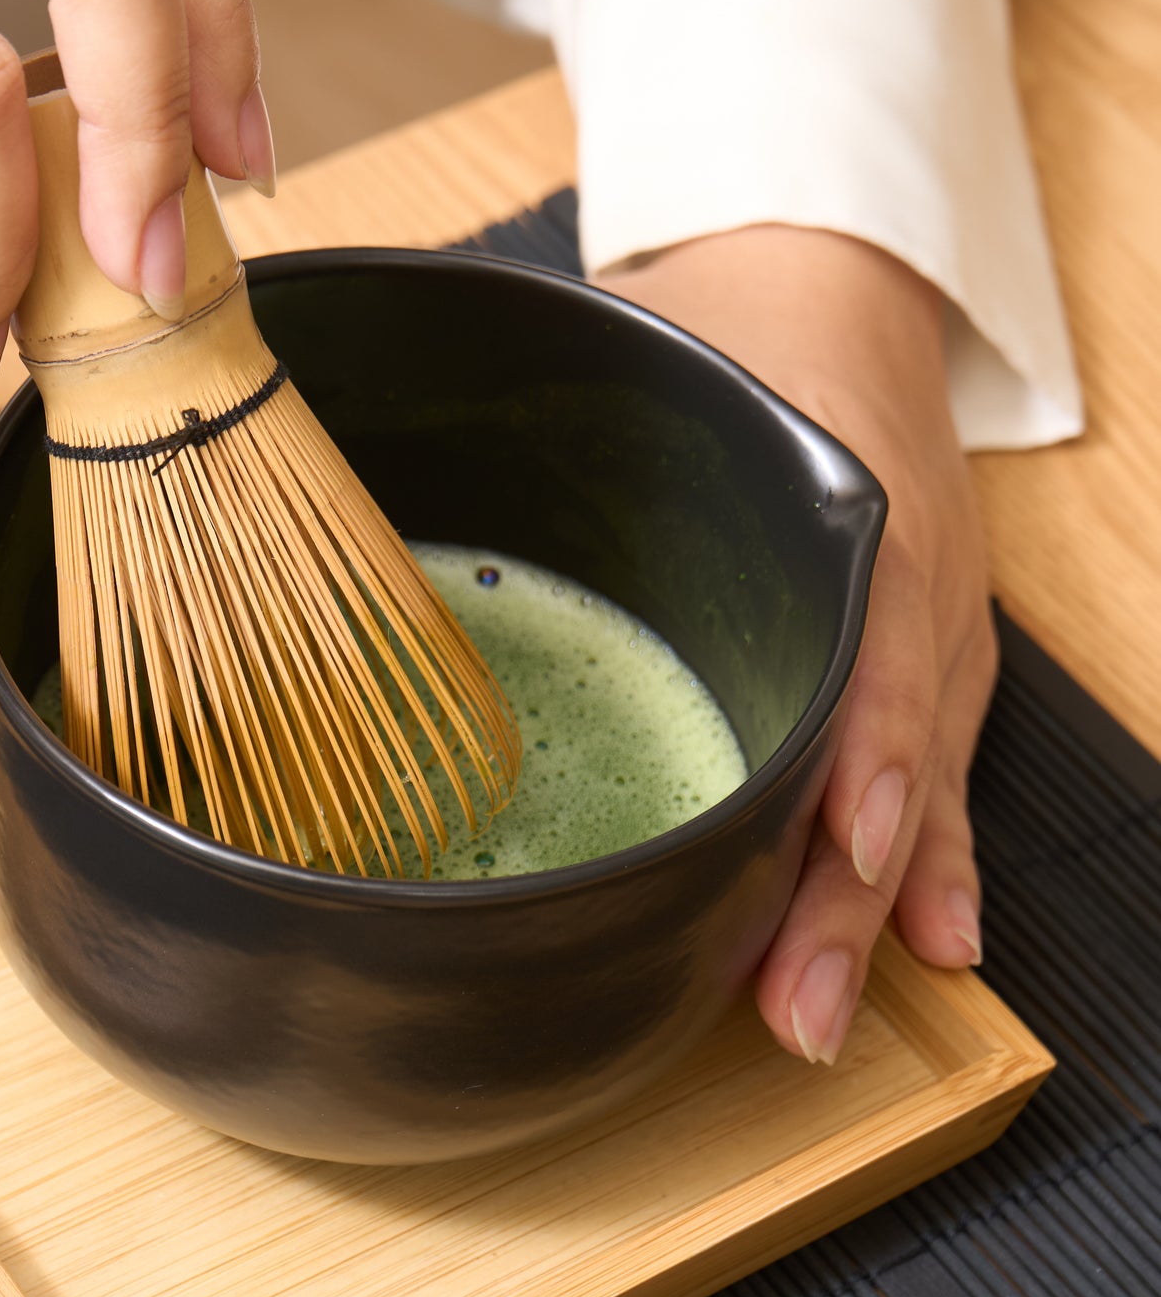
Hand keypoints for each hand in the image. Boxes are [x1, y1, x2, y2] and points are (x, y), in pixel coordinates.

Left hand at [602, 226, 995, 1063]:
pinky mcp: (913, 655)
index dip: (863, 753)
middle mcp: (891, 580)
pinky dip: (925, 859)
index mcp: (838, 500)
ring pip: (913, 785)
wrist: (830, 282)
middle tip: (796, 1006)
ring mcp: (917, 624)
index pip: (870, 641)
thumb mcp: (646, 336)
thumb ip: (541, 388)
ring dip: (869, 906)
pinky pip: (929, 768)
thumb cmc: (735, 323)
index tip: (843, 846)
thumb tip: (368, 414)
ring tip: (815, 1014)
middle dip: (843, 893)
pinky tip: (917, 942)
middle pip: (889, 753)